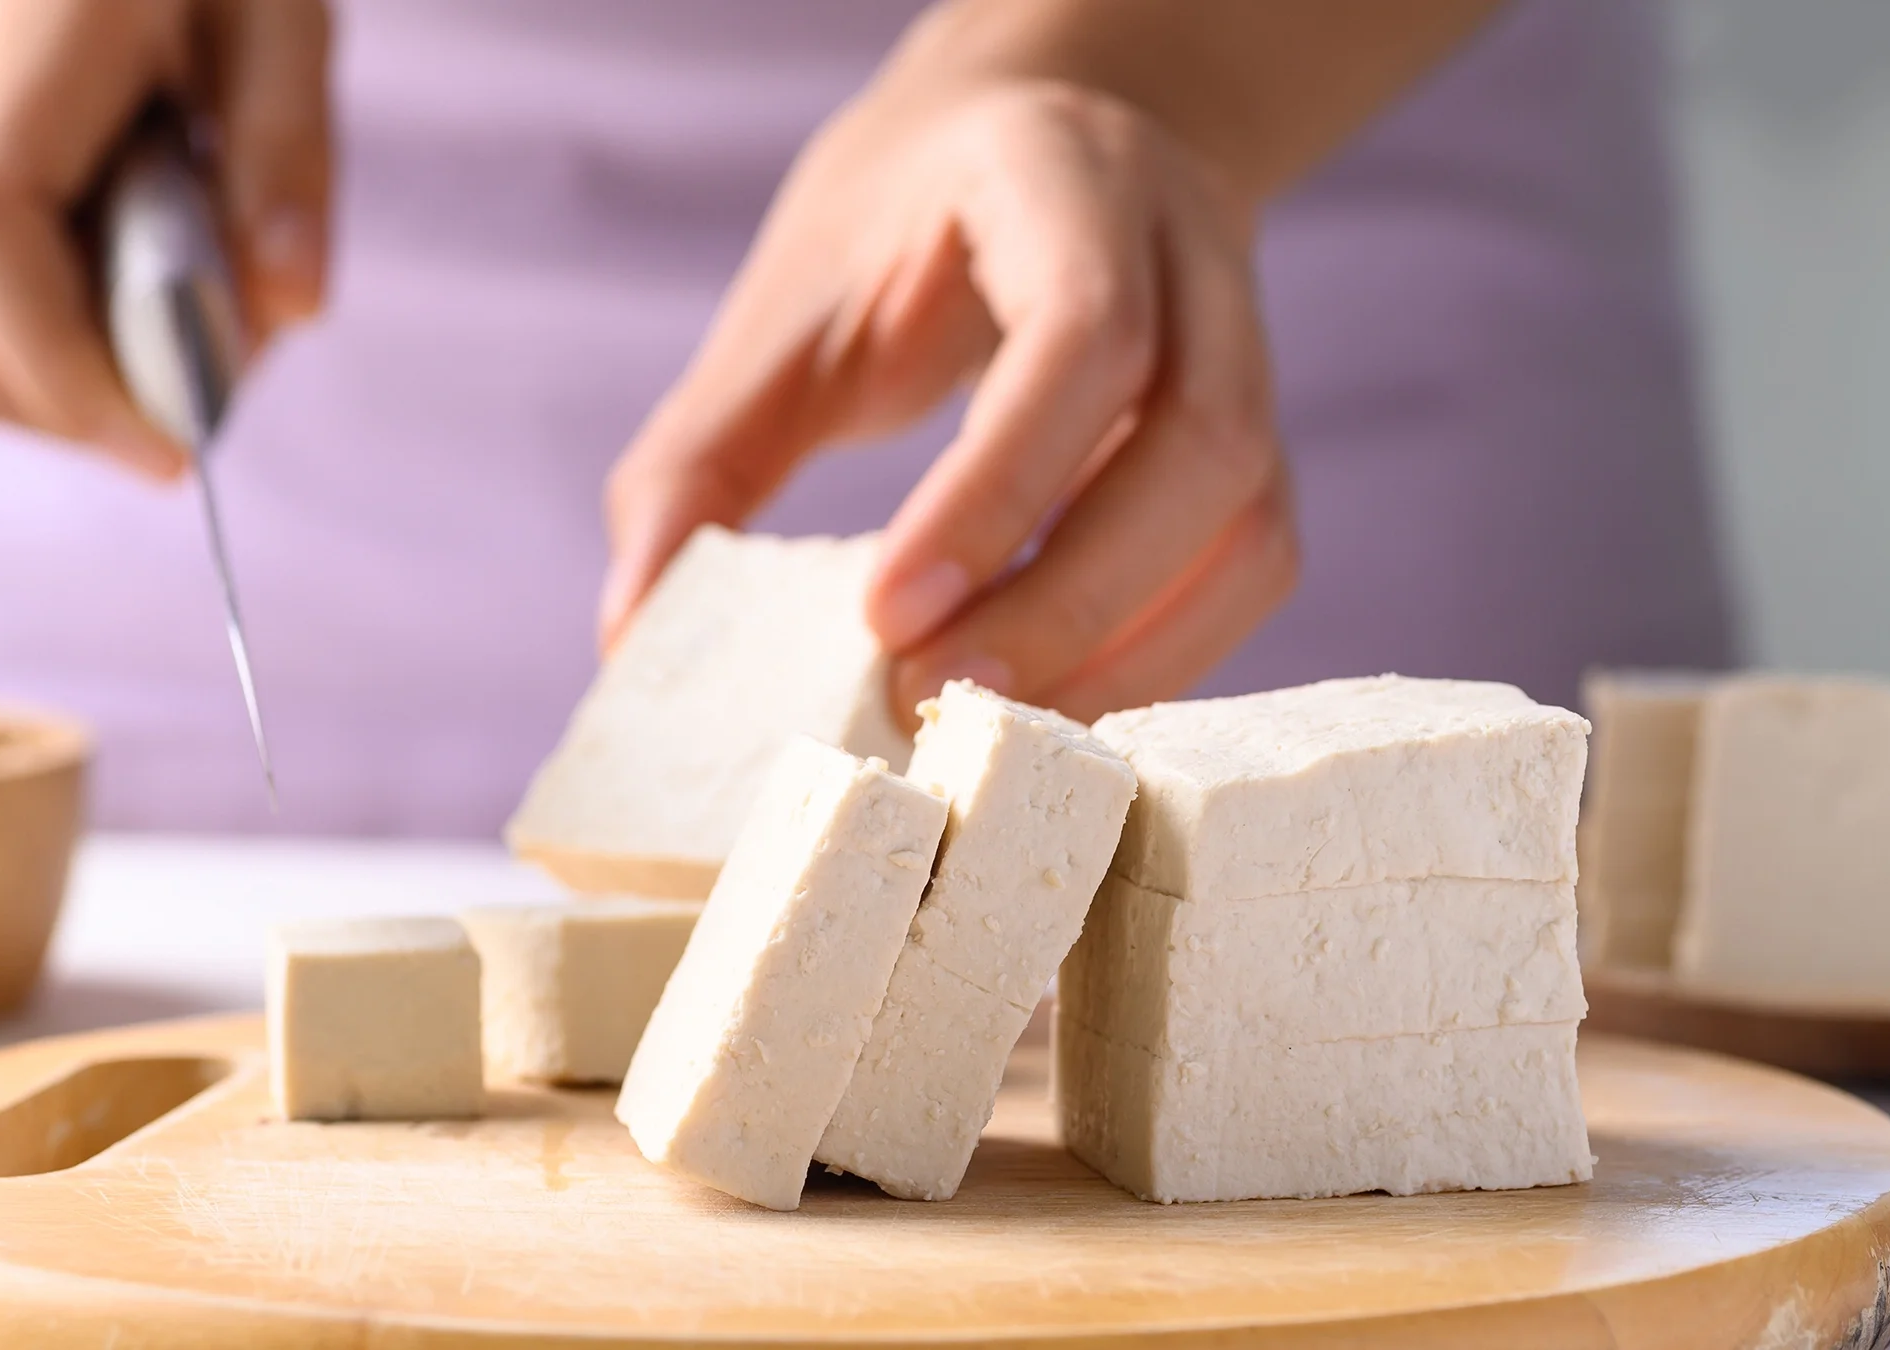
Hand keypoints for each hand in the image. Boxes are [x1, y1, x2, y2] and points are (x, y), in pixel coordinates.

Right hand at [0, 0, 331, 478]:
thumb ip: (286, 157)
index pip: (10, 309)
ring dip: (93, 346)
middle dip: (105, 398)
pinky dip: (71, 287)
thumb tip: (292, 309)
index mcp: (5, 108)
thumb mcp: (275, 11)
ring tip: (210, 264)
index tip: (185, 455)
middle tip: (234, 354)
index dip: (93, 403)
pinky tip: (161, 214)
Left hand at [601, 76, 1296, 724]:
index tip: (886, 612)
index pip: (1083, 338)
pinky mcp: (1257, 441)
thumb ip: (700, 460)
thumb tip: (632, 637)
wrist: (1038, 144)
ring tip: (990, 729)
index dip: (997, 489)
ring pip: (1250, 521)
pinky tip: (1061, 701)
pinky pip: (1253, 567)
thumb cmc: (898, 230)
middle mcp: (1190, 258)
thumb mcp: (786, 308)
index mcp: (1067, 183)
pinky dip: (1168, 654)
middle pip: (1199, 444)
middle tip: (928, 698)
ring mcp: (1249, 351)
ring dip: (1129, 650)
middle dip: (1067, 600)